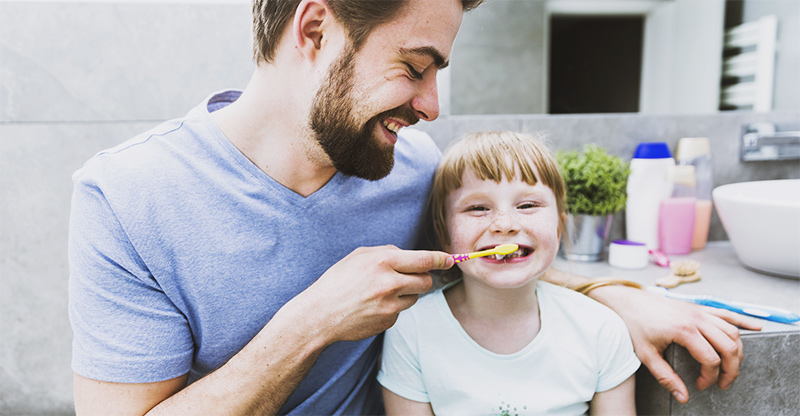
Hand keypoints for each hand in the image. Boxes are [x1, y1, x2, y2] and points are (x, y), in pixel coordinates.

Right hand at [295, 245, 453, 343]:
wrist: (320, 314)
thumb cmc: (338, 281)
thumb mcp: (360, 256)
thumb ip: (387, 252)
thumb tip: (412, 256)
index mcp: (383, 261)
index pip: (424, 259)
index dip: (441, 259)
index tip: (450, 260)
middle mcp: (389, 282)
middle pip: (426, 280)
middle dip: (422, 278)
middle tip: (409, 277)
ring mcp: (390, 304)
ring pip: (416, 297)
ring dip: (406, 293)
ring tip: (382, 292)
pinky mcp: (388, 321)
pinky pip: (401, 311)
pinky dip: (393, 307)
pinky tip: (373, 306)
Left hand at [589, 286, 761, 403]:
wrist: (627, 300)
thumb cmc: (634, 325)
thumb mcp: (646, 354)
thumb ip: (665, 377)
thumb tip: (683, 396)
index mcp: (684, 330)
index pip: (711, 359)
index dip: (710, 377)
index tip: (700, 385)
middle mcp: (696, 319)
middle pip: (729, 346)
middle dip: (731, 369)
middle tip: (723, 384)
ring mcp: (699, 311)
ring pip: (732, 332)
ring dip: (738, 352)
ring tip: (732, 368)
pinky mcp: (698, 307)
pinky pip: (727, 313)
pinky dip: (743, 321)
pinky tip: (756, 327)